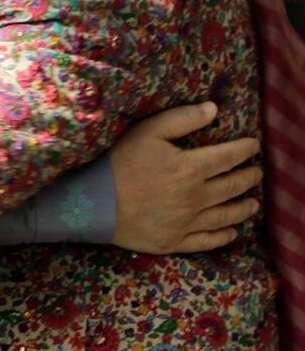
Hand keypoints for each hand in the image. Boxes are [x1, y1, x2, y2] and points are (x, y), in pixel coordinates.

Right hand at [110, 102, 261, 253]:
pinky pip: (207, 240)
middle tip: (257, 173)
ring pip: (225, 216)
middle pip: (232, 187)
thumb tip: (213, 109)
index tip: (253, 146)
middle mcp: (196, 198)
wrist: (93, 203)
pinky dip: (224, 236)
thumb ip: (182, 119)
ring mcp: (186, 223)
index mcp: (191, 168)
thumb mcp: (147, 131)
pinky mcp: (175, 241)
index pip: (228, 157)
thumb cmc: (119, 162)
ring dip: (243, 208)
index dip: (244, 150)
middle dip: (248, 178)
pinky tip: (232, 231)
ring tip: (253, 202)